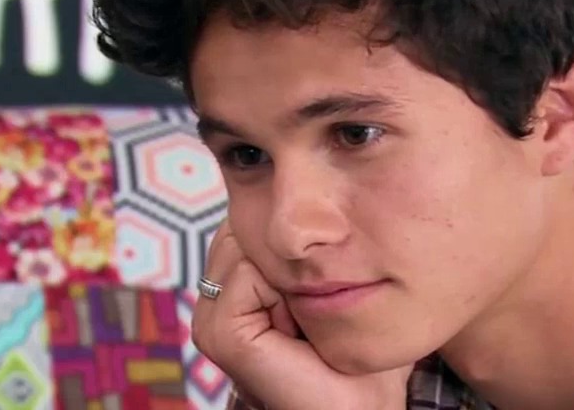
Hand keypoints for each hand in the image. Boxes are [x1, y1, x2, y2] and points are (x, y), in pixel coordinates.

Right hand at [191, 220, 413, 409]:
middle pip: (246, 227)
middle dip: (289, 255)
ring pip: (247, 243)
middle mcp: (215, 299)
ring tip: (307, 320)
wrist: (364, 407)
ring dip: (290, 274)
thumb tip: (327, 186)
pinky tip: (297, 328)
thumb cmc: (361, 351)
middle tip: (314, 309)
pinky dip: (283, 292)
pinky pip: (248, 272)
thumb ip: (317, 240)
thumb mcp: (339, 281)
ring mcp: (209, 318)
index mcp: (235, 285)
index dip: (295, 242)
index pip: (251, 221)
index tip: (321, 289)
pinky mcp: (217, 334)